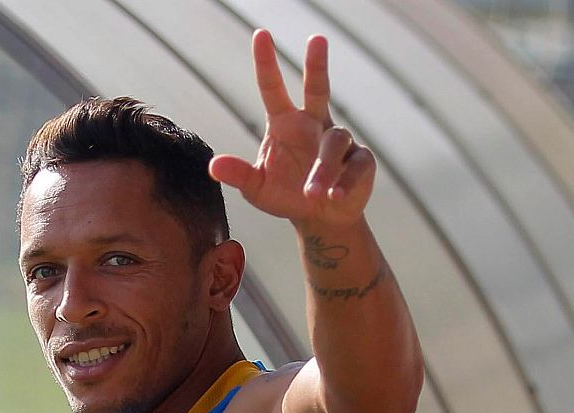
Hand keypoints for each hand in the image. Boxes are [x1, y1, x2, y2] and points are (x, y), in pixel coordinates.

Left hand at [208, 30, 375, 228]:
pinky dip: (345, 181)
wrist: (319, 217)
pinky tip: (334, 195)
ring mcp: (339, 140)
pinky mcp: (361, 160)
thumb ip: (238, 175)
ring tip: (313, 193)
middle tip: (316, 38)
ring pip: (334, 142)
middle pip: (317, 88)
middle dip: (316, 64)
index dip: (266, 63)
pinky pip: (355, 165)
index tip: (260, 34)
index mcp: (284, 123)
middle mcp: (313, 124)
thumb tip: (213, 165)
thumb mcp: (256, 188)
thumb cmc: (285, 195)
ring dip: (323, 168)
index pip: (272, 89)